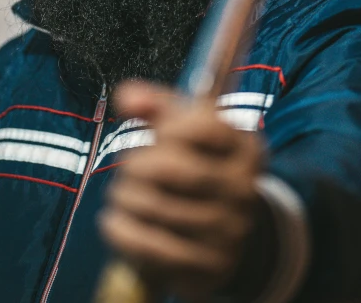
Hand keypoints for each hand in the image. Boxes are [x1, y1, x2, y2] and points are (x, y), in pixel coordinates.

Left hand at [99, 81, 265, 301]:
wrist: (222, 230)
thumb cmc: (195, 164)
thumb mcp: (185, 128)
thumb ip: (156, 105)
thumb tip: (126, 95)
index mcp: (245, 148)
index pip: (203, 126)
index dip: (168, 127)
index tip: (158, 133)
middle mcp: (244, 189)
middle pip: (173, 169)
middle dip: (136, 166)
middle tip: (127, 168)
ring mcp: (230, 231)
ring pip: (156, 208)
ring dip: (124, 197)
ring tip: (121, 194)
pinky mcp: (208, 266)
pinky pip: (150, 246)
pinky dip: (122, 231)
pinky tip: (115, 221)